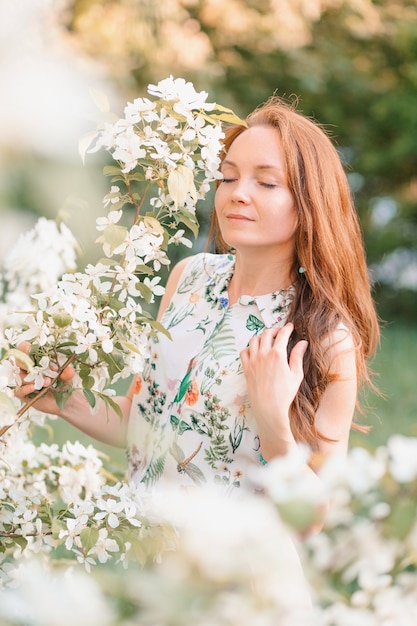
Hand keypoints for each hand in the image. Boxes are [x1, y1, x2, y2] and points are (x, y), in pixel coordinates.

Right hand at [14, 342, 74, 415]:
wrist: (65, 400)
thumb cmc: (63, 383)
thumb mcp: (67, 377)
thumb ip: (67, 373)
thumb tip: (69, 370)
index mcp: (36, 359)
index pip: (24, 349)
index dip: (24, 348)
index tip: (29, 348)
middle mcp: (27, 369)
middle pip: (18, 361)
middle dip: (26, 363)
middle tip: (36, 367)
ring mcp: (24, 381)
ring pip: (19, 377)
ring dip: (31, 378)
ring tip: (47, 382)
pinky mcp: (23, 394)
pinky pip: (18, 391)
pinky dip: (26, 389)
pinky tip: (34, 388)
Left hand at [240, 322, 307, 456]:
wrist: (268, 408)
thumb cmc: (285, 394)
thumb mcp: (296, 375)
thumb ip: (297, 356)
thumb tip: (302, 343)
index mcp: (277, 354)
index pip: (282, 334)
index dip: (287, 328)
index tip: (290, 326)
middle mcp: (263, 354)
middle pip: (267, 334)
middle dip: (274, 330)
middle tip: (280, 332)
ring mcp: (253, 360)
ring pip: (254, 340)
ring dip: (261, 337)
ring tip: (267, 340)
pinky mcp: (246, 368)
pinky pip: (244, 351)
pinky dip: (249, 348)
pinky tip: (255, 351)